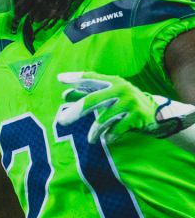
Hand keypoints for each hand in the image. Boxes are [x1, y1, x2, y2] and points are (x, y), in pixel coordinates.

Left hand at [55, 72, 194, 143]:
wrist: (157, 115)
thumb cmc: (125, 105)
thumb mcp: (109, 97)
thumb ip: (88, 95)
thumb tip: (65, 95)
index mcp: (113, 82)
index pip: (90, 78)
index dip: (75, 78)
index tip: (59, 79)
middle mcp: (121, 89)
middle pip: (92, 100)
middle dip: (76, 111)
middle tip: (62, 121)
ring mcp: (130, 102)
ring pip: (104, 119)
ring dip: (95, 131)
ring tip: (90, 139)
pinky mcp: (137, 116)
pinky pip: (117, 129)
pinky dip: (110, 136)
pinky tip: (107, 139)